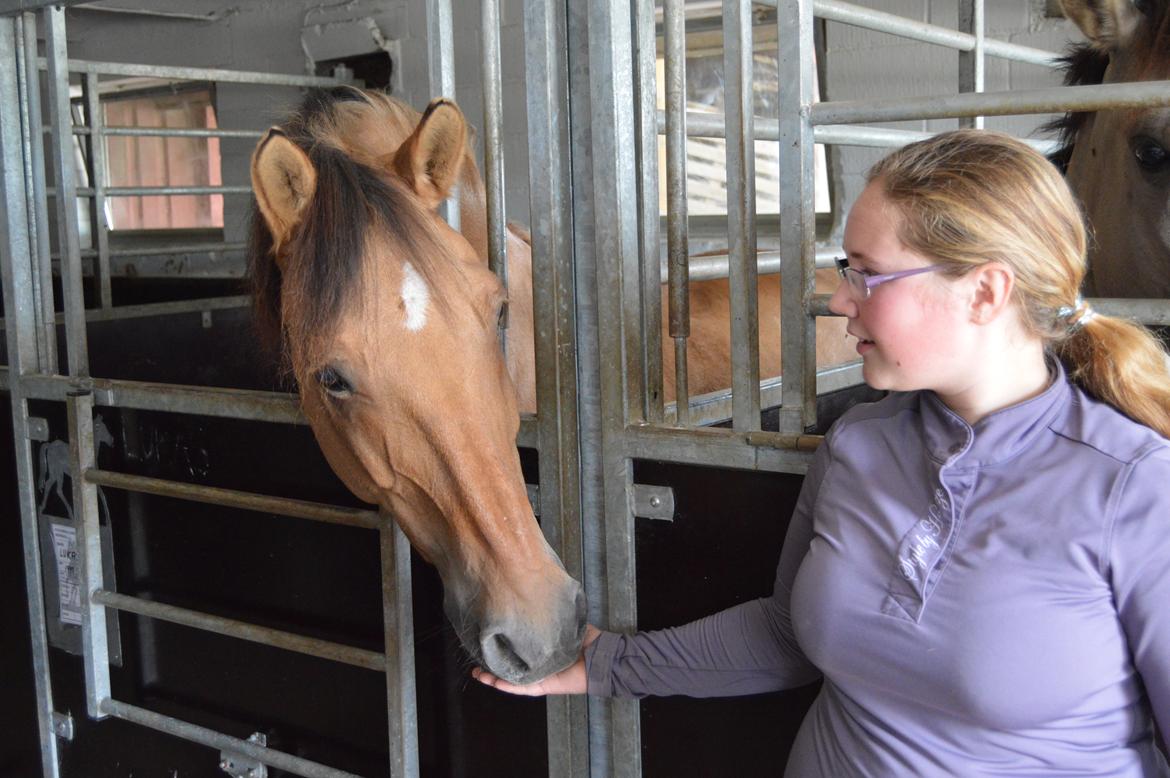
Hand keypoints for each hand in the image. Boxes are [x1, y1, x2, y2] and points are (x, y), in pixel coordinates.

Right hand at [472, 624, 599, 695]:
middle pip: (511, 666)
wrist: (603, 658)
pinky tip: (494, 682)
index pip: (519, 649)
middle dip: (492, 664)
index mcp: (543, 651)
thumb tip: (539, 596)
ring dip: (494, 677)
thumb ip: (552, 616)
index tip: (488, 639)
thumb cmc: (589, 641)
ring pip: (512, 679)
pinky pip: (523, 687)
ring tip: (477, 674)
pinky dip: (509, 685)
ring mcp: (541, 676)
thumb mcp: (566, 623)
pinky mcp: (546, 686)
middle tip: (476, 661)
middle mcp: (539, 665)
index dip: (503, 647)